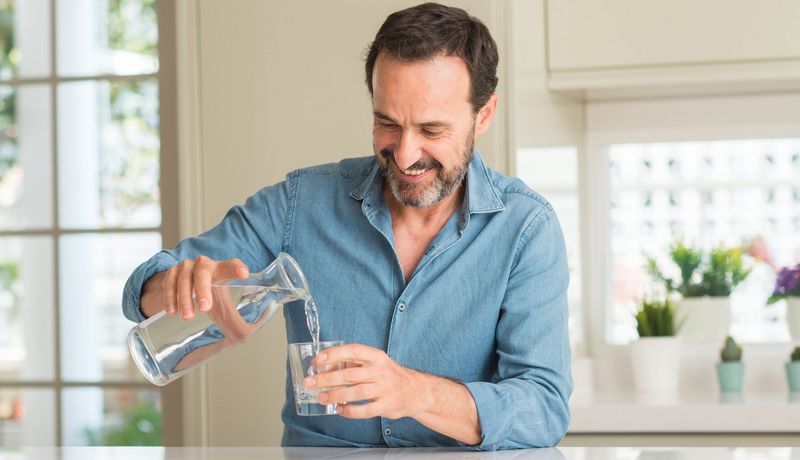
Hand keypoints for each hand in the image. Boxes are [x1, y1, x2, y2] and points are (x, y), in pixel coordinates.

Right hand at [150, 256, 248, 319]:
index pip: (232, 265)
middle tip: (204, 309)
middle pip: (203, 272)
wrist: (185, 283)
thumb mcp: (222, 301)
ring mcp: (187, 266)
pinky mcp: (172, 271)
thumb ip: (232, 317)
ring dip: (185, 298)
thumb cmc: (209, 292)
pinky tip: (172, 311)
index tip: (244, 275)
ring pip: (184, 279)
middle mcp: (204, 264)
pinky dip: (170, 297)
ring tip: (187, 317)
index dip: (237, 269)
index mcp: (221, 269)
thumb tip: (243, 338)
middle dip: (203, 290)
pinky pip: (169, 283)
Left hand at [304, 344, 428, 419]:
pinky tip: (339, 409)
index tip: (318, 359)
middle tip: (310, 382)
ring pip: (355, 393)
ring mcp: (384, 389)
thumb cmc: (388, 375)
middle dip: (326, 379)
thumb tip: (325, 366)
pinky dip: (349, 411)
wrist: (414, 391)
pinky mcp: (386, 406)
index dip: (334, 354)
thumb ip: (352, 363)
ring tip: (321, 397)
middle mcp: (381, 371)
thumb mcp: (374, 363)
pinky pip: (364, 410)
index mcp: (377, 357)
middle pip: (350, 375)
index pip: (353, 351)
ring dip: (335, 395)